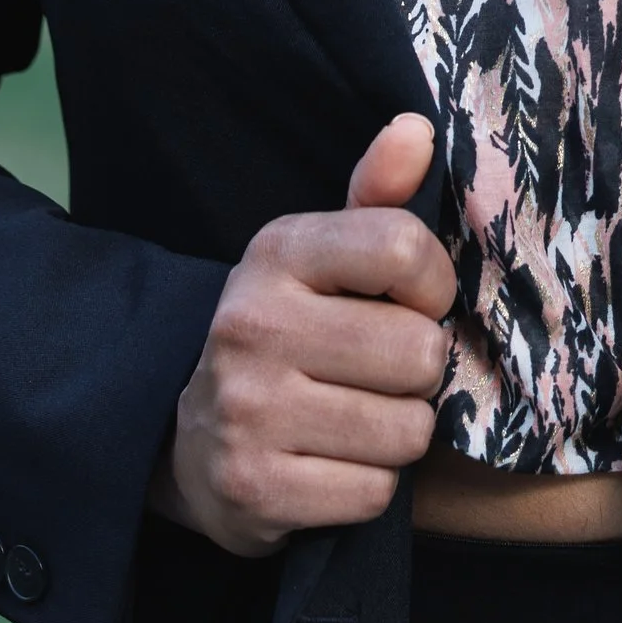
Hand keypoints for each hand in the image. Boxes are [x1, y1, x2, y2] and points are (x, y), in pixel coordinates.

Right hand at [153, 113, 454, 556]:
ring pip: (406, 431)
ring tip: (358, 418)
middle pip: (419, 351)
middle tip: (380, 373)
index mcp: (277, 253)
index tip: (414, 301)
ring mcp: (247, 412)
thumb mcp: (323, 256)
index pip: (404, 249)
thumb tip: (418, 128)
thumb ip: (376, 194)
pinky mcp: (253, 490)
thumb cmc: (288, 331)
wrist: (188, 436)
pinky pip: (373, 494)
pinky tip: (333, 465)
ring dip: (399, 433)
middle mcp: (253, 326)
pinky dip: (369, 487)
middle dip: (418, 371)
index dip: (433, 284)